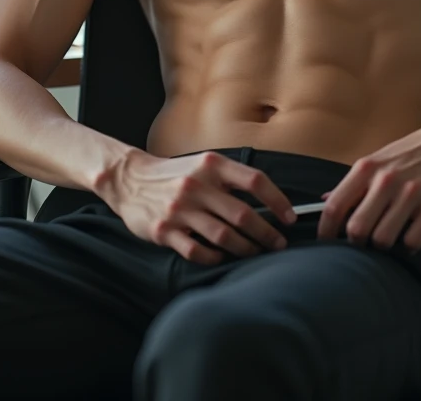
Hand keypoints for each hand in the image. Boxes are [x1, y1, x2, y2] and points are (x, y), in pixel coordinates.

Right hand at [96, 150, 297, 264]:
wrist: (130, 179)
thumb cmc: (175, 174)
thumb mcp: (203, 164)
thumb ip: (230, 179)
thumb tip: (269, 201)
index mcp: (211, 164)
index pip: (254, 181)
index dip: (278, 200)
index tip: (290, 217)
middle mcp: (197, 185)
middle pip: (243, 214)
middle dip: (267, 233)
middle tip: (278, 244)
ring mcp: (180, 209)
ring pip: (224, 236)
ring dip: (246, 248)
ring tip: (256, 253)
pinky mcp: (164, 231)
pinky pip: (197, 251)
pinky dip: (214, 257)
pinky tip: (222, 256)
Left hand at [316, 109, 420, 251]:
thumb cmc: (415, 151)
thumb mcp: (380, 159)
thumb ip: (355, 182)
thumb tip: (325, 199)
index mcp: (368, 168)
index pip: (335, 205)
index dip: (326, 231)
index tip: (326, 244)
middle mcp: (387, 180)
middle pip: (356, 229)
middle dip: (357, 242)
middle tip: (366, 240)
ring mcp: (412, 194)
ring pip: (383, 240)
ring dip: (385, 245)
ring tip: (392, 235)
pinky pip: (413, 242)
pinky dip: (410, 245)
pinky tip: (413, 234)